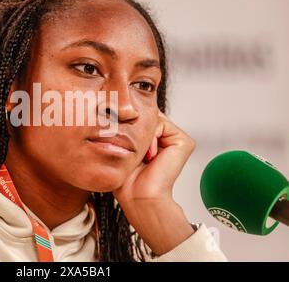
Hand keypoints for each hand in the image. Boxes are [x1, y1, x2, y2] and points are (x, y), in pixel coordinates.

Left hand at [112, 110, 195, 254]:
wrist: (138, 196)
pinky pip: (161, 124)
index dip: (129, 124)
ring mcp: (177, 139)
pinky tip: (151, 156)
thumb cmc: (127, 179)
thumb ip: (126, 128)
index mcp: (154, 139)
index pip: (140, 118)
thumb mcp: (121, 147)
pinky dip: (151, 138)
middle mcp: (167, 137)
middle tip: (134, 154)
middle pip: (147, 115)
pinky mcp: (184, 141)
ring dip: (142, 136)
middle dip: (135, 128)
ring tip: (143, 157)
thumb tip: (121, 108)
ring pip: (152, 118)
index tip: (124, 143)